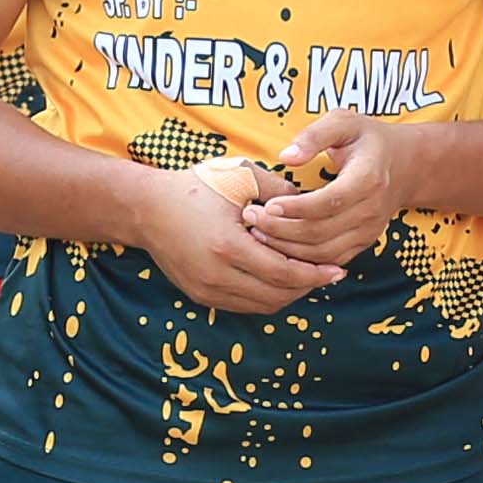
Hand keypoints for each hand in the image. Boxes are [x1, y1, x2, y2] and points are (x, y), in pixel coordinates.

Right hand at [139, 154, 346, 312]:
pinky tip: (280, 279)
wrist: (146, 208)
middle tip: (329, 273)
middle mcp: (216, 276)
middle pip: (277, 295)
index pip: (284, 273)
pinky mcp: (200, 296)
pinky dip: (267, 296)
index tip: (337, 269)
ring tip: (308, 277)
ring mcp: (206, 291)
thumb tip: (314, 206)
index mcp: (228, 246)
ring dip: (289, 294)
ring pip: (262, 306)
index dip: (315, 274)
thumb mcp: (241, 176)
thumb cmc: (195, 186)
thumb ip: (280, 191)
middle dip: (307, 287)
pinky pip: (244, 305)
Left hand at [244, 106, 408, 264]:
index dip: (297, 207)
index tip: (268, 204)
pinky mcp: (363, 243)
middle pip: (322, 231)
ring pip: (323, 252)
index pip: (330, 201)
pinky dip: (302, 260)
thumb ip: (315, 135)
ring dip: (287, 247)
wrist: (405, 165)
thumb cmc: (366, 139)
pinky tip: (278, 247)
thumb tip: (286, 156)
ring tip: (257, 233)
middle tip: (251, 217)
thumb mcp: (344, 121)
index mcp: (368, 178)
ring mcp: (369, 231)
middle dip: (282, 229)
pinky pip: (329, 260)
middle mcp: (372, 210)